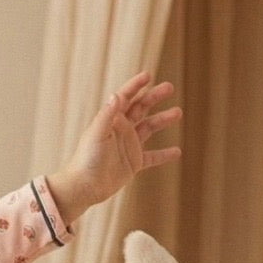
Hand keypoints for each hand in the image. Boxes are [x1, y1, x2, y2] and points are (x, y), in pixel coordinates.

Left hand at [46, 72, 181, 225]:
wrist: (84, 187)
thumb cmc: (86, 159)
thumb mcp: (97, 134)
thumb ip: (107, 115)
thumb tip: (117, 94)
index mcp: (111, 120)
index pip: (125, 97)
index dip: (136, 85)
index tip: (148, 75)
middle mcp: (121, 130)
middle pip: (141, 108)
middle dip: (154, 96)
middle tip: (170, 87)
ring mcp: (128, 146)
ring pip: (149, 128)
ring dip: (162, 119)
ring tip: (177, 113)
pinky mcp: (133, 163)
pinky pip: (152, 157)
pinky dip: (163, 155)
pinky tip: (177, 152)